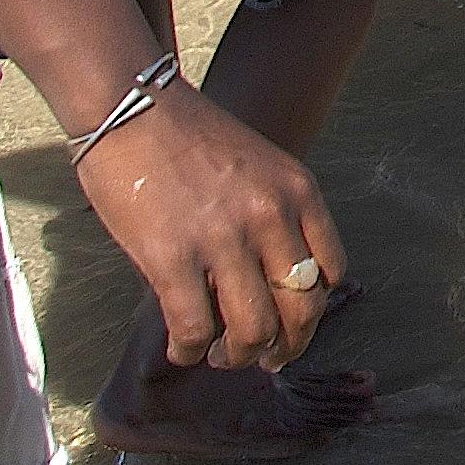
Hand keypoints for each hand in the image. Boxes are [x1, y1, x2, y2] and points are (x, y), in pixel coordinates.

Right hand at [76, 83, 348, 378]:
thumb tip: (273, 283)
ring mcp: (223, 240)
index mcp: (299, 192)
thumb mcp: (259, 167)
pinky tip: (181, 347)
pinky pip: (193, 329)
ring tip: (219, 354)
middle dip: (287, 346)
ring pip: (253, 331)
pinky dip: (189, 350)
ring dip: (237, 356)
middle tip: (265, 358)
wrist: (133, 106)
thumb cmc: (190, 138)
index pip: (332, 272)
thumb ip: (274, 215)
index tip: (292, 322)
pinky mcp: (172, 259)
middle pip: (302, 310)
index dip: (313, 309)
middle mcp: (271, 217)